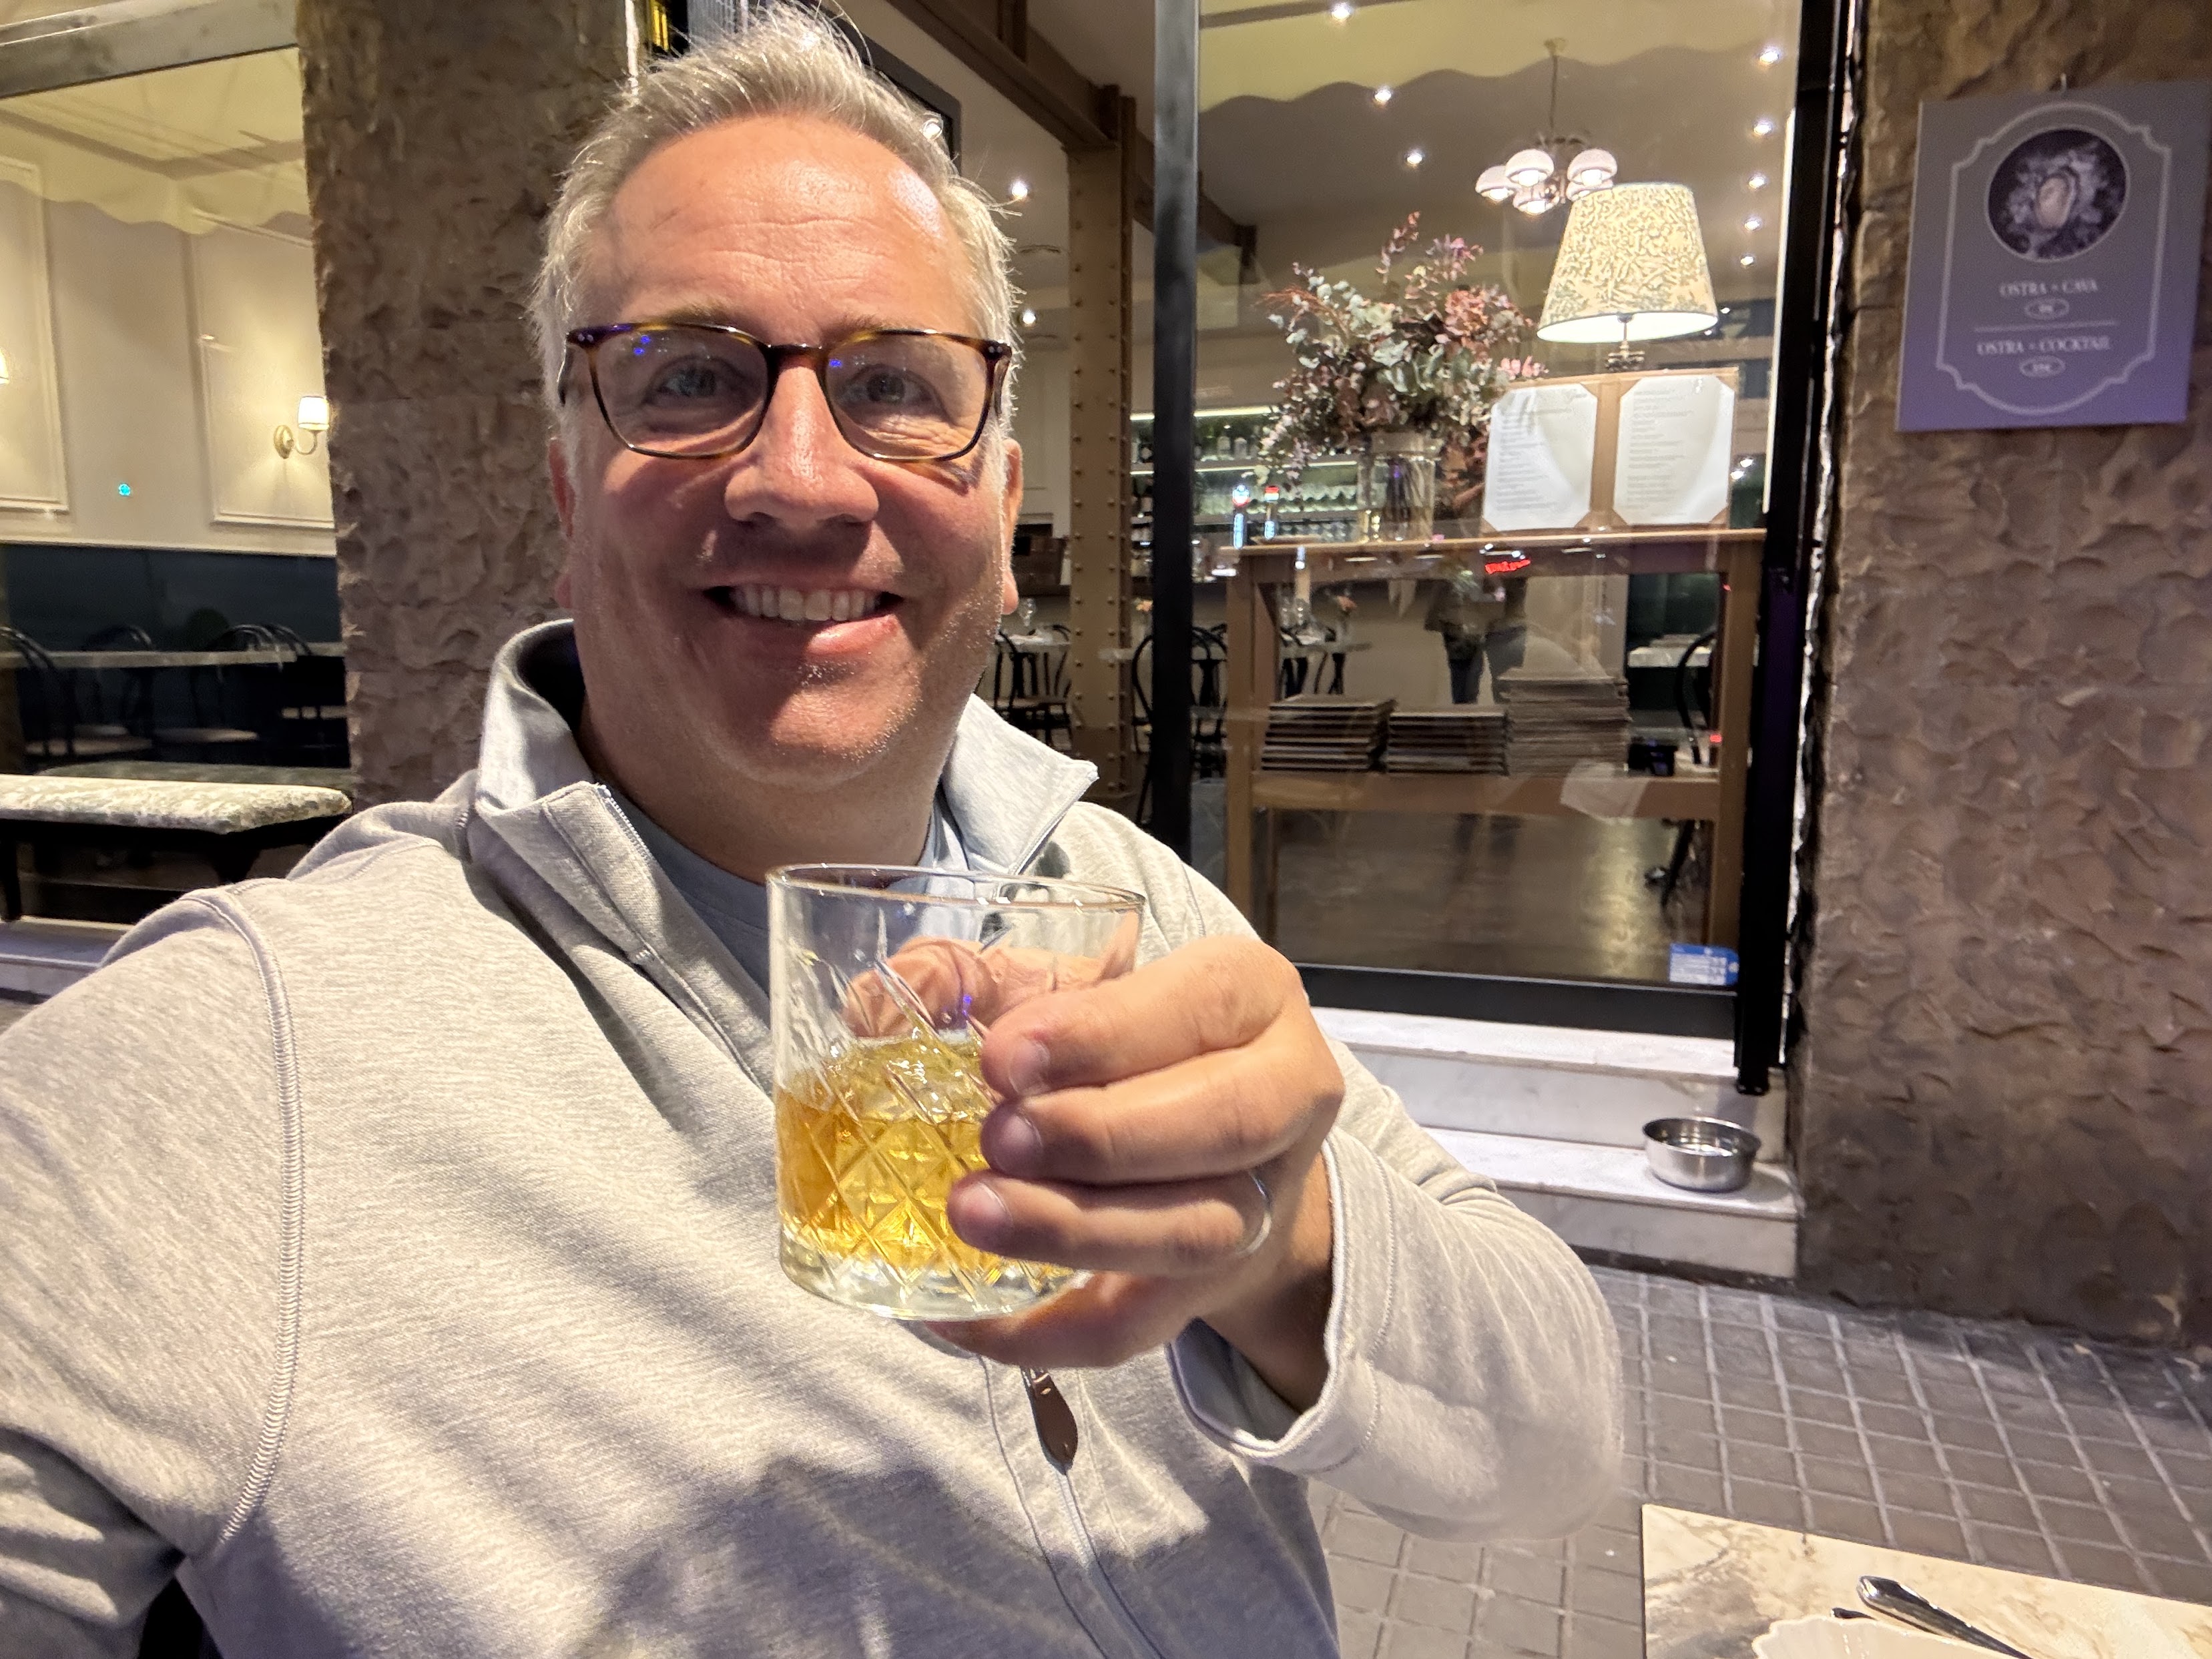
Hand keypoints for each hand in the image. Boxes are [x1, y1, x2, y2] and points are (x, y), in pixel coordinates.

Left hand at [926, 937, 1343, 1408]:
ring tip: (972, 1214)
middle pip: (1225, 1124)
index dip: (1102, 1037)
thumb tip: (885, 995)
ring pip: (1192, 1232)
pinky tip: (961, 1315)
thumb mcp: (1062, 981)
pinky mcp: (1209, 1288)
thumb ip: (974, 977)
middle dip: (1101, 1136)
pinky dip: (1045, 1331)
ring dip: (1076, 1230)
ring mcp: (1260, 1202)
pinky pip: (1137, 1326)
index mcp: (1250, 995)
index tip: (1001, 1059)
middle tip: (995, 1137)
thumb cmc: (1116, 1037)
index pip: (1199, 1007)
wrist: (1199, 1135)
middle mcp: (1285, 1095)